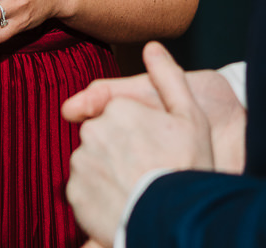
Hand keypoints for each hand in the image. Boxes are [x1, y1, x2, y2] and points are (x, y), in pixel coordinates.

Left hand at [67, 42, 216, 246]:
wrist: (174, 219)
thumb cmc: (186, 167)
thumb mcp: (190, 116)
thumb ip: (169, 78)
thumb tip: (152, 47)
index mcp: (117, 109)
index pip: (115, 113)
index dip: (137, 132)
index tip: (154, 148)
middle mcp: (93, 132)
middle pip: (101, 137)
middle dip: (118, 150)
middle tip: (147, 170)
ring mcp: (81, 164)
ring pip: (91, 163)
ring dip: (107, 173)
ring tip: (137, 189)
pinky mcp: (75, 196)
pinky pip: (83, 191)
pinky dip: (97, 197)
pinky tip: (123, 203)